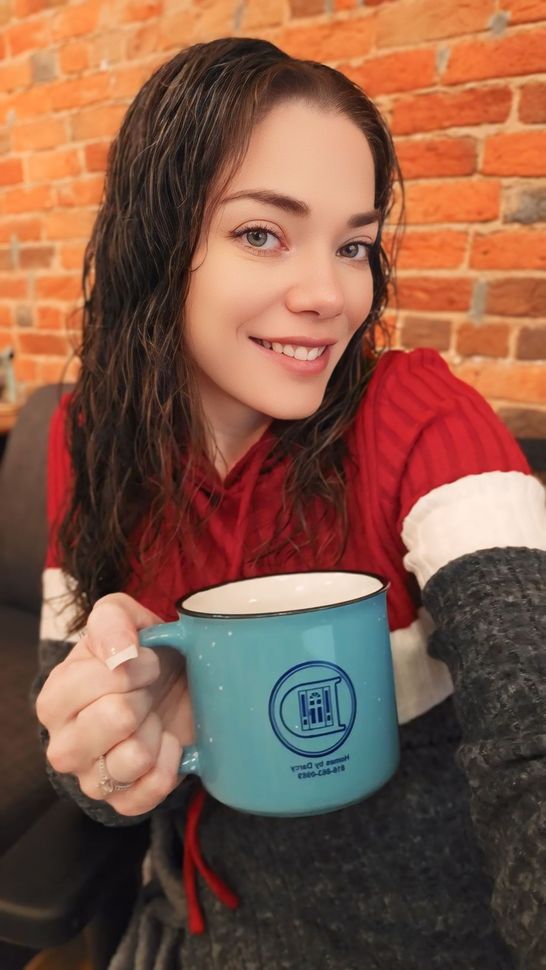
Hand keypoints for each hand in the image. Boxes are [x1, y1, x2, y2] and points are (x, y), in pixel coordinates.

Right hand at [36, 593, 193, 815]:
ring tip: (153, 718)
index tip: (145, 661)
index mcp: (54, 700)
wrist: (173, 689)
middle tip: (147, 690)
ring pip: (135, 757)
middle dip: (145, 695)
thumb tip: (118, 651)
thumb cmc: (141, 655)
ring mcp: (92, 780)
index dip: (135, 665)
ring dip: (157, 729)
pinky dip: (172, 761)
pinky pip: (154, 788)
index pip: (96, 681)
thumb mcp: (123, 618)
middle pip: (116, 718)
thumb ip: (112, 620)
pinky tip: (166, 743)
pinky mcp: (124, 803)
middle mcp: (63, 746)